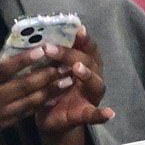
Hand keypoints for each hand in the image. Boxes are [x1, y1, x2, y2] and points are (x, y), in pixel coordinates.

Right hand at [0, 48, 64, 144]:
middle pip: (22, 87)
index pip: (4, 69)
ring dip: (48, 91)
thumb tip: (9, 62)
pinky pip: (22, 114)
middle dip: (46, 75)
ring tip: (65, 81)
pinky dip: (37, 104)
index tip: (44, 49)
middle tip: (64, 64)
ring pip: (27, 103)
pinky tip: (49, 97)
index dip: (25, 60)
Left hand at [35, 28, 114, 144]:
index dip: (83, 38)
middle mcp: (90, 77)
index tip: (78, 28)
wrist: (48, 117)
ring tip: (78, 68)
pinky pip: (95, 114)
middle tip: (50, 48)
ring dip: (87, 75)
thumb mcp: (48, 68)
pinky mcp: (85, 114)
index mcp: (81, 63)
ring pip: (95, 83)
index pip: (86, 47)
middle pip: (88, 61)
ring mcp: (90, 96)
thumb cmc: (50, 86)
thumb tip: (36, 33)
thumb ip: (48, 54)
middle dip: (70, 53)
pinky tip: (109, 113)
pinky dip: (102, 114)